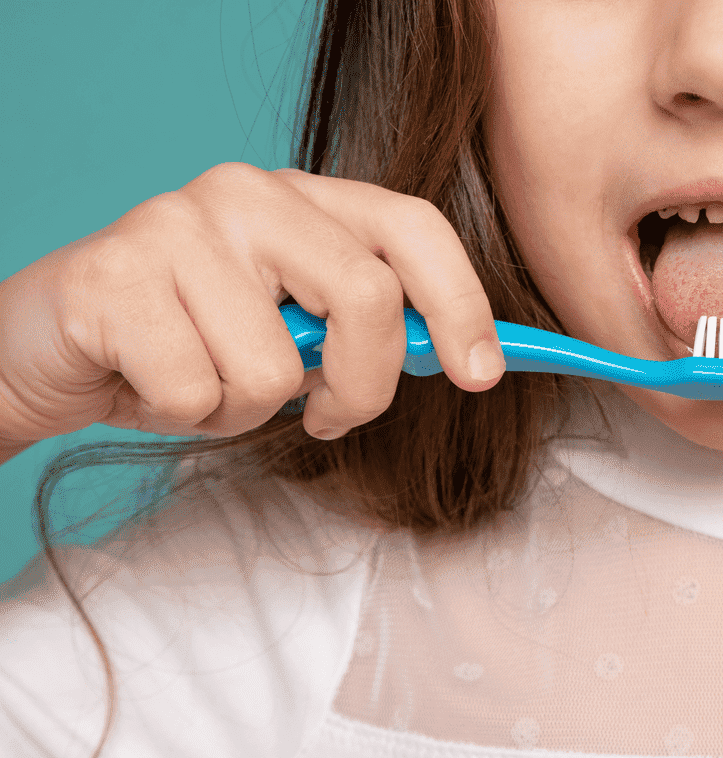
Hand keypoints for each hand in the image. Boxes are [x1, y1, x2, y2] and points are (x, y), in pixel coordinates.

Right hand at [0, 162, 505, 443]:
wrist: (54, 350)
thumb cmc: (189, 345)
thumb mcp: (294, 334)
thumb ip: (362, 329)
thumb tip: (459, 354)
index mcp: (303, 199)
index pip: (413, 226)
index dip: (462, 302)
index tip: (484, 374)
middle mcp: (247, 192)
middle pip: (366, 297)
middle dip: (364, 386)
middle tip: (330, 415)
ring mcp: (177, 224)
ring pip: (276, 366)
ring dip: (246, 408)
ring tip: (203, 381)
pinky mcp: (115, 275)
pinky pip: (197, 391)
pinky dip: (184, 416)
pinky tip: (149, 382)